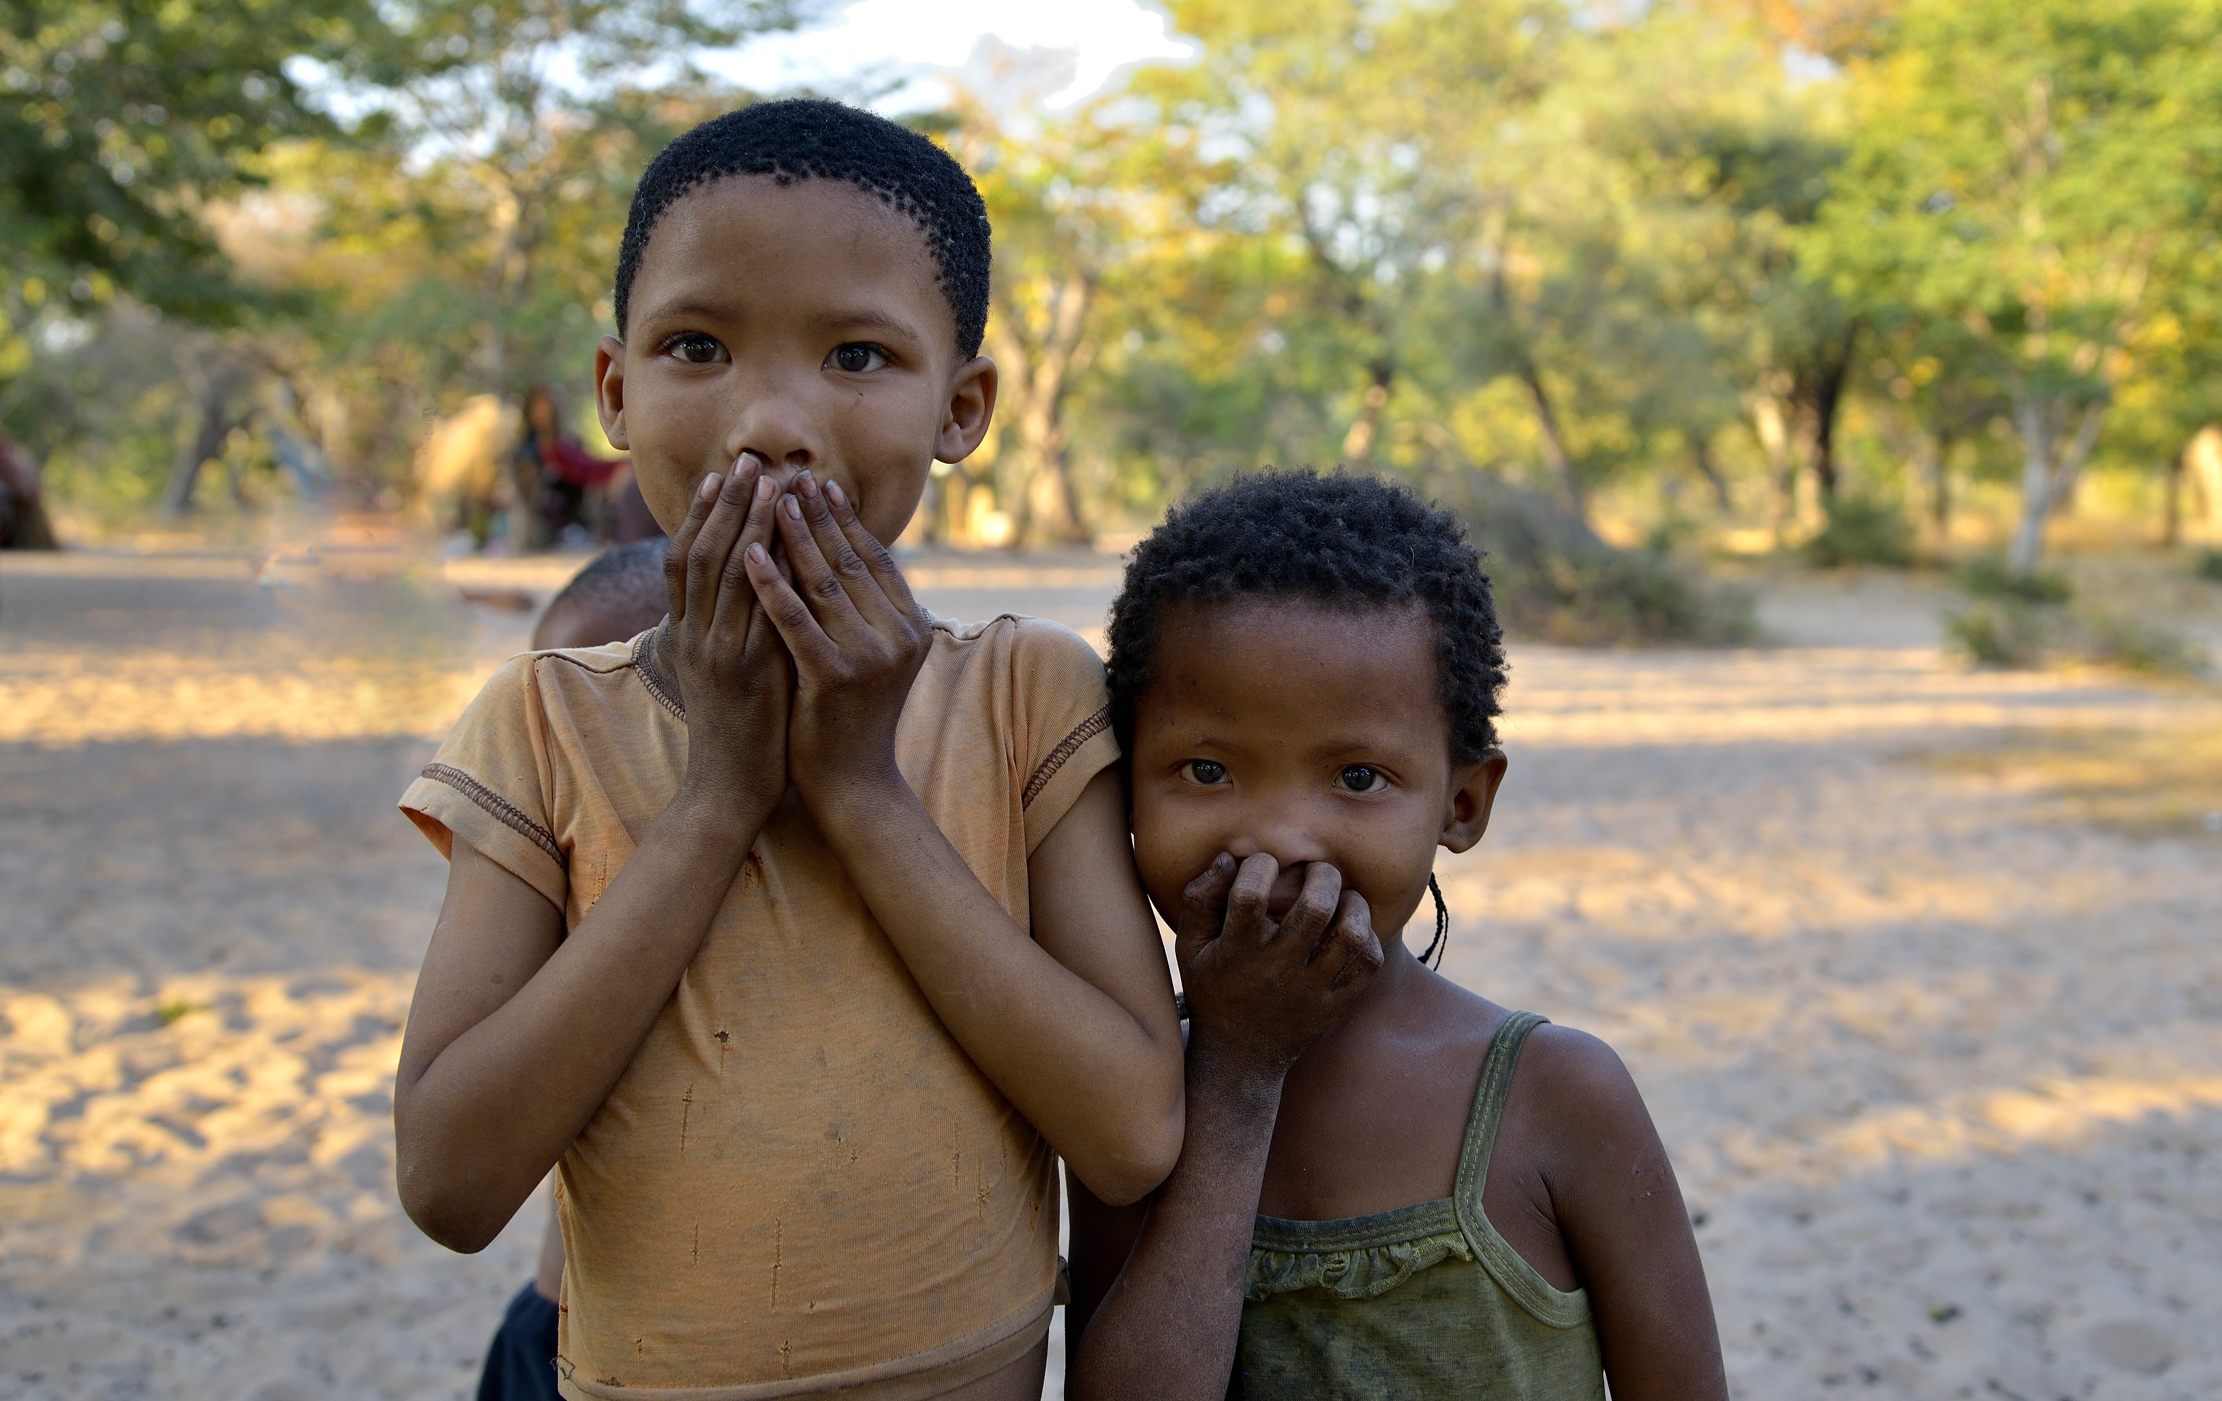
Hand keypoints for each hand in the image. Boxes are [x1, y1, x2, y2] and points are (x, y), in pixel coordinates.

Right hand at [658, 453, 791, 823]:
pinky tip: (780, 541)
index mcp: (686, 635)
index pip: (683, 560)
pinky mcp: (743, 671)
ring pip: (723, 573)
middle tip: (745, 460)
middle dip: (724, 504)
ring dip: (745, 523)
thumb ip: (736, 627)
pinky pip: (752, 610)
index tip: (719, 476)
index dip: (699, 515)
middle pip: (699, 553)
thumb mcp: (728, 670)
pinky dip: (763, 571)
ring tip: (766, 483)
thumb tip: (762, 582)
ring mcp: (714, 652)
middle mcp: (692, 636)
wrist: (727, 790)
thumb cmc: (739, 732)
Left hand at [743, 469, 932, 812]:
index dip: (843, 518)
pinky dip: (771, 583)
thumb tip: (842, 543)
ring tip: (765, 499)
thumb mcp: (870, 652)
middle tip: (787, 475)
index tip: (816, 483)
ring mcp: (870, 657)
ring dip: (792, 535)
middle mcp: (899, 636)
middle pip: (848, 561)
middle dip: (814, 515)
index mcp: (912, 625)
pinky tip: (749, 553)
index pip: (873, 558)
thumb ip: (865, 605)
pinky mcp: (835, 677)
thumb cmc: (851, 711)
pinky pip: (796, 620)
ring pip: (823, 583)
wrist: (850, 779)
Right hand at [1174, 853, 1382, 1076]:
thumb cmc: (1212, 988)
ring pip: (1350, 934)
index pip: (1251, 896)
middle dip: (1322, 875)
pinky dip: (1367, 937)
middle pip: (1315, 907)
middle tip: (1317, 872)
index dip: (1259, 866)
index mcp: (1237, 951)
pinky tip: (1350, 928)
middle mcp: (1277, 969)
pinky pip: (1368, 963)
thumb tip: (1229, 858)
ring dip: (1353, 903)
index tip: (1262, 866)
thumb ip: (1199, 898)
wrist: (1239, 1057)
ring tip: (1342, 897)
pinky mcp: (1336, 1004)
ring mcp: (1311, 989)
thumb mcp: (1190, 947)